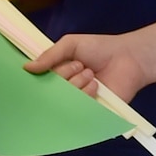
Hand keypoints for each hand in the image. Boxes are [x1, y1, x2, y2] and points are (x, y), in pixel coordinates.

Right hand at [25, 32, 148, 102]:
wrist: (129, 58)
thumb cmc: (100, 48)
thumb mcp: (71, 44)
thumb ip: (50, 55)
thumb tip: (27, 67)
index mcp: (57, 74)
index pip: (39, 81)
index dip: (43, 75)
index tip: (53, 67)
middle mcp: (65, 90)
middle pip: (50, 92)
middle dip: (65, 75)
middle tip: (81, 66)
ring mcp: (77, 102)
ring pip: (64, 101)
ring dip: (77, 84)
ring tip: (91, 74)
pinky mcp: (91, 112)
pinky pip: (79, 111)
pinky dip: (86, 96)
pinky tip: (96, 85)